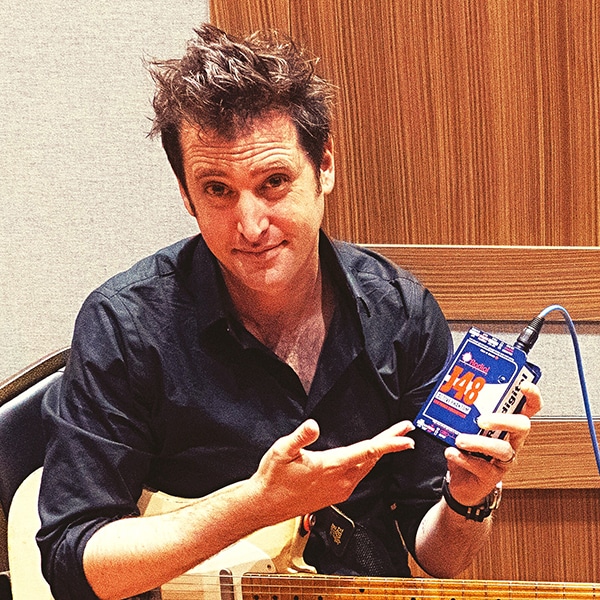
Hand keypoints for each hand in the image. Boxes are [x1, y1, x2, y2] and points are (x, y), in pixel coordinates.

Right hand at [249, 419, 414, 521]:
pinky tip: (369, 457)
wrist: (266, 504)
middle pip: (373, 458)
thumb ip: (300, 437)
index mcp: (331, 466)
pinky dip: (369, 463)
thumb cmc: (273, 478)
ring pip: (368, 468)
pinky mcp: (336, 494)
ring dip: (381, 453)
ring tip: (392, 440)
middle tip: (407, 430)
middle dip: (391, 443)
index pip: (367, 452)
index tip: (406, 437)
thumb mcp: (282, 451)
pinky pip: (359, 476)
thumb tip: (313, 425)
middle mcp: (340, 480)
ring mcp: (340, 489)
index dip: (389, 443)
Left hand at [444, 381, 542, 505]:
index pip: (529, 408)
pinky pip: (483, 467)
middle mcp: (512, 441)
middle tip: (481, 420)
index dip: (532, 396)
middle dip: (503, 420)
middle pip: (522, 426)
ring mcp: (504, 459)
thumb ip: (464, 412)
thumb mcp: (466, 427)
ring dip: (479, 442)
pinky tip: (452, 452)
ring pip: (502, 449)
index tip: (524, 386)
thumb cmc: (467, 449)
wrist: (462, 481)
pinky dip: (464, 459)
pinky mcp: (492, 476)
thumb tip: (450, 390)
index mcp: (508, 425)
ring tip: (459, 440)